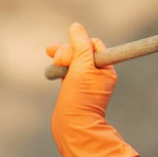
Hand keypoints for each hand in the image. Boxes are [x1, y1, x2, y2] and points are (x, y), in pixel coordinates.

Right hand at [48, 22, 138, 156]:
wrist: (72, 130)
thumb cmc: (79, 100)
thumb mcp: (81, 68)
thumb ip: (80, 46)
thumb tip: (76, 27)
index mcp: (105, 70)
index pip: (92, 45)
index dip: (77, 44)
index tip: (66, 54)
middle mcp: (98, 76)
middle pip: (81, 51)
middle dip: (67, 51)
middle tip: (55, 58)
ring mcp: (85, 83)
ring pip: (73, 61)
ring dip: (62, 58)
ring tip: (52, 62)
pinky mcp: (74, 91)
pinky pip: (68, 72)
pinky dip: (60, 68)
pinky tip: (53, 70)